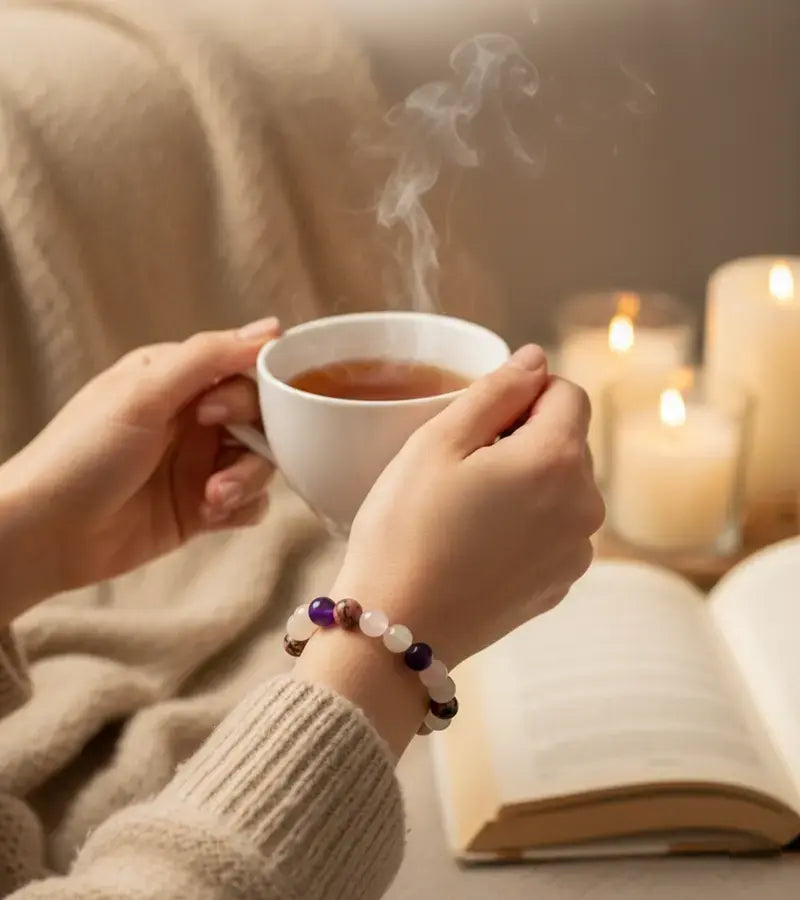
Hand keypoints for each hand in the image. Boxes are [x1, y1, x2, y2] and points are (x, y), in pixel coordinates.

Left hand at [0, 318, 279, 617]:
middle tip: (221, 466)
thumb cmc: (82, 454)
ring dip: (247, 480)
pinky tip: (213, 514)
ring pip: (261, 462)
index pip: (245, 371)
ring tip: (213, 498)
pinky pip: (251, 502)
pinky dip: (243, 508)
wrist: (46, 534)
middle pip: (262, 419)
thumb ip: (209, 357)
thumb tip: (272, 327)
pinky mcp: (204, 507)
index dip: (249, 394)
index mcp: (178, 380)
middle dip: (254, 444)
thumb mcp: (143, 393)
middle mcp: (195, 419)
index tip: (218, 416)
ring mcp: (200, 464)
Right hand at [295, 345, 604, 753]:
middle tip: (461, 467)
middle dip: (523, 438)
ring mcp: (576, 552)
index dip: (522, 394)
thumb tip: (536, 359)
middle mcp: (584, 507)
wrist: (396, 631)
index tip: (478, 421)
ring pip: (561, 486)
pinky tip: (477, 543)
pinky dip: (526, 523)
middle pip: (568, 440)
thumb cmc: (405, 531)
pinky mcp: (560, 585)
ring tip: (466, 509)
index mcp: (557, 461)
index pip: (568, 393)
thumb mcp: (437, 442)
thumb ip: (496, 390)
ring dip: (526, 481)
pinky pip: (553, 530)